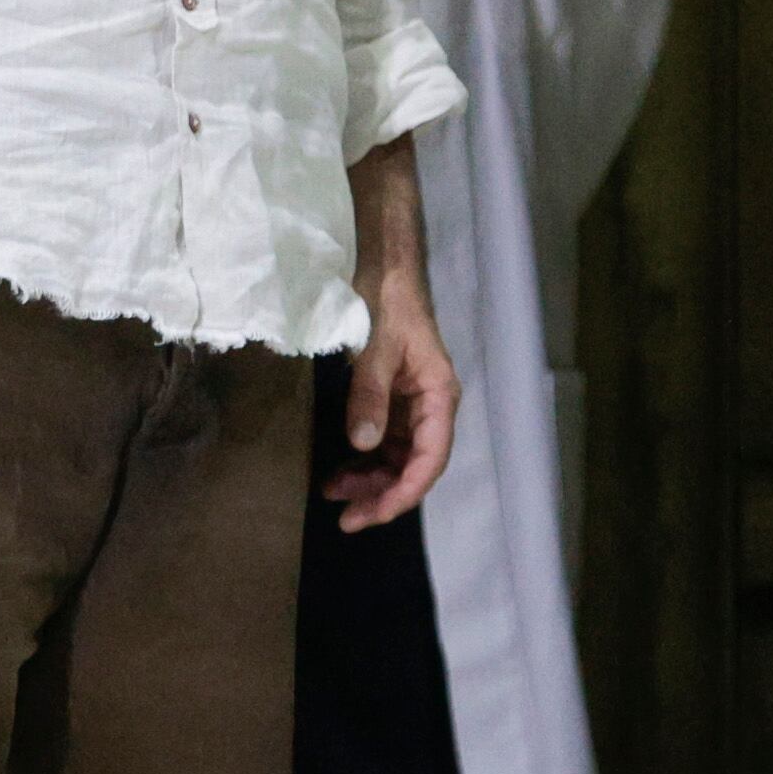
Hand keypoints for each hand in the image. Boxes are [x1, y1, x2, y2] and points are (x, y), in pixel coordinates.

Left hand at [328, 134, 455, 529]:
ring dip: (371, 479)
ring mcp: (411, 399)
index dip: (402, 492)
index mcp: (438, 392)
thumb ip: (369, 394)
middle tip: (345, 518)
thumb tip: (365, 445)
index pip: (430, 458)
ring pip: (398, 456)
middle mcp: (431, 402)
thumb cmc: (385, 292)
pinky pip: (384, 438)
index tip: (369, 514)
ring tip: (334, 494)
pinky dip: (364, 458)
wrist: (380, 255)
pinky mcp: (391, 393)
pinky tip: (340, 468)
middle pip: (415, 465)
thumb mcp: (375, 342)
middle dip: (382, 494)